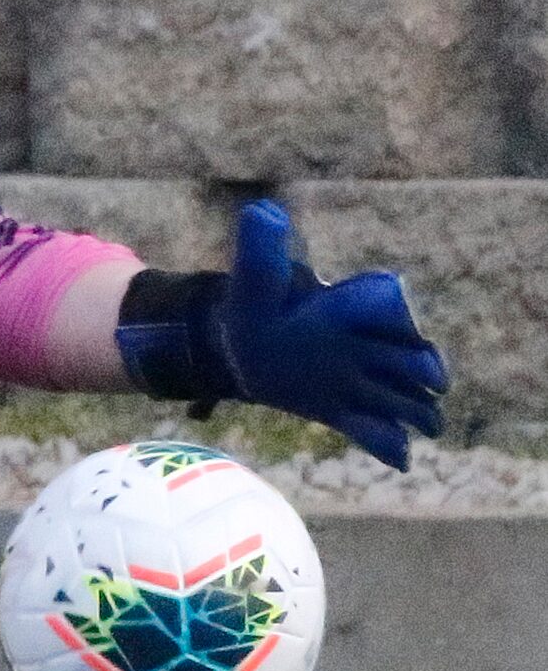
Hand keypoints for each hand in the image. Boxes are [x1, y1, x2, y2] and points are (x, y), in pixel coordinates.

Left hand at [201, 201, 447, 469]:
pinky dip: (386, 442)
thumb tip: (262, 212)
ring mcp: (359, 380)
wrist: (238, 343)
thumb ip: (260, 247)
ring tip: (427, 424)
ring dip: (414, 408)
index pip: (386, 310)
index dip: (396, 321)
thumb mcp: (255, 275)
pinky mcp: (343, 410)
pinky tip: (399, 458)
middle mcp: (366, 343)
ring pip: (398, 395)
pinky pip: (372, 428)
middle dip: (420, 369)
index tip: (408, 334)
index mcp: (353, 306)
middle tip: (432, 382)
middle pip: (406, 357)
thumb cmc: (255, 304)